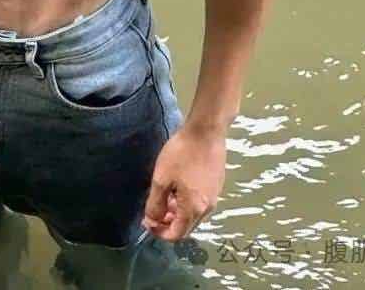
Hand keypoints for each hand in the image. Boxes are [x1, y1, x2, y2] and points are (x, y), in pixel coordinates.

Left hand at [141, 123, 225, 240]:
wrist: (206, 131)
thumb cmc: (182, 153)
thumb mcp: (162, 178)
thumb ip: (155, 204)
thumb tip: (152, 221)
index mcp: (194, 209)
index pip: (177, 234)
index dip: (160, 232)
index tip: (147, 222)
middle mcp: (207, 208)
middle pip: (186, 226)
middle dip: (168, 222)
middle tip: (153, 209)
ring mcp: (214, 196)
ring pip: (193, 215)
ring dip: (177, 212)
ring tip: (164, 196)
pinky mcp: (216, 185)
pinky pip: (200, 203)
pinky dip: (186, 202)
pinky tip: (177, 186)